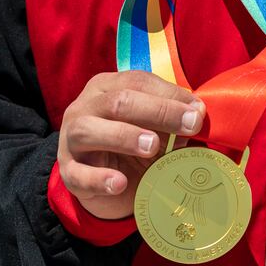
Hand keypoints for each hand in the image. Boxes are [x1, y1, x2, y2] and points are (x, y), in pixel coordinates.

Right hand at [57, 70, 205, 219]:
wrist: (104, 183)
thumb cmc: (133, 146)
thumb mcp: (154, 128)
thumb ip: (172, 121)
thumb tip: (197, 115)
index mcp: (107, 87)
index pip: (138, 81)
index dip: (170, 94)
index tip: (198, 110)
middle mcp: (85, 107)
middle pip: (118, 101)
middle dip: (158, 111)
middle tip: (190, 125)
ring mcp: (71, 139)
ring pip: (89, 129)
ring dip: (124, 136)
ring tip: (152, 146)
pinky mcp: (68, 172)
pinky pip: (78, 174)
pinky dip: (99, 179)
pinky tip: (119, 182)